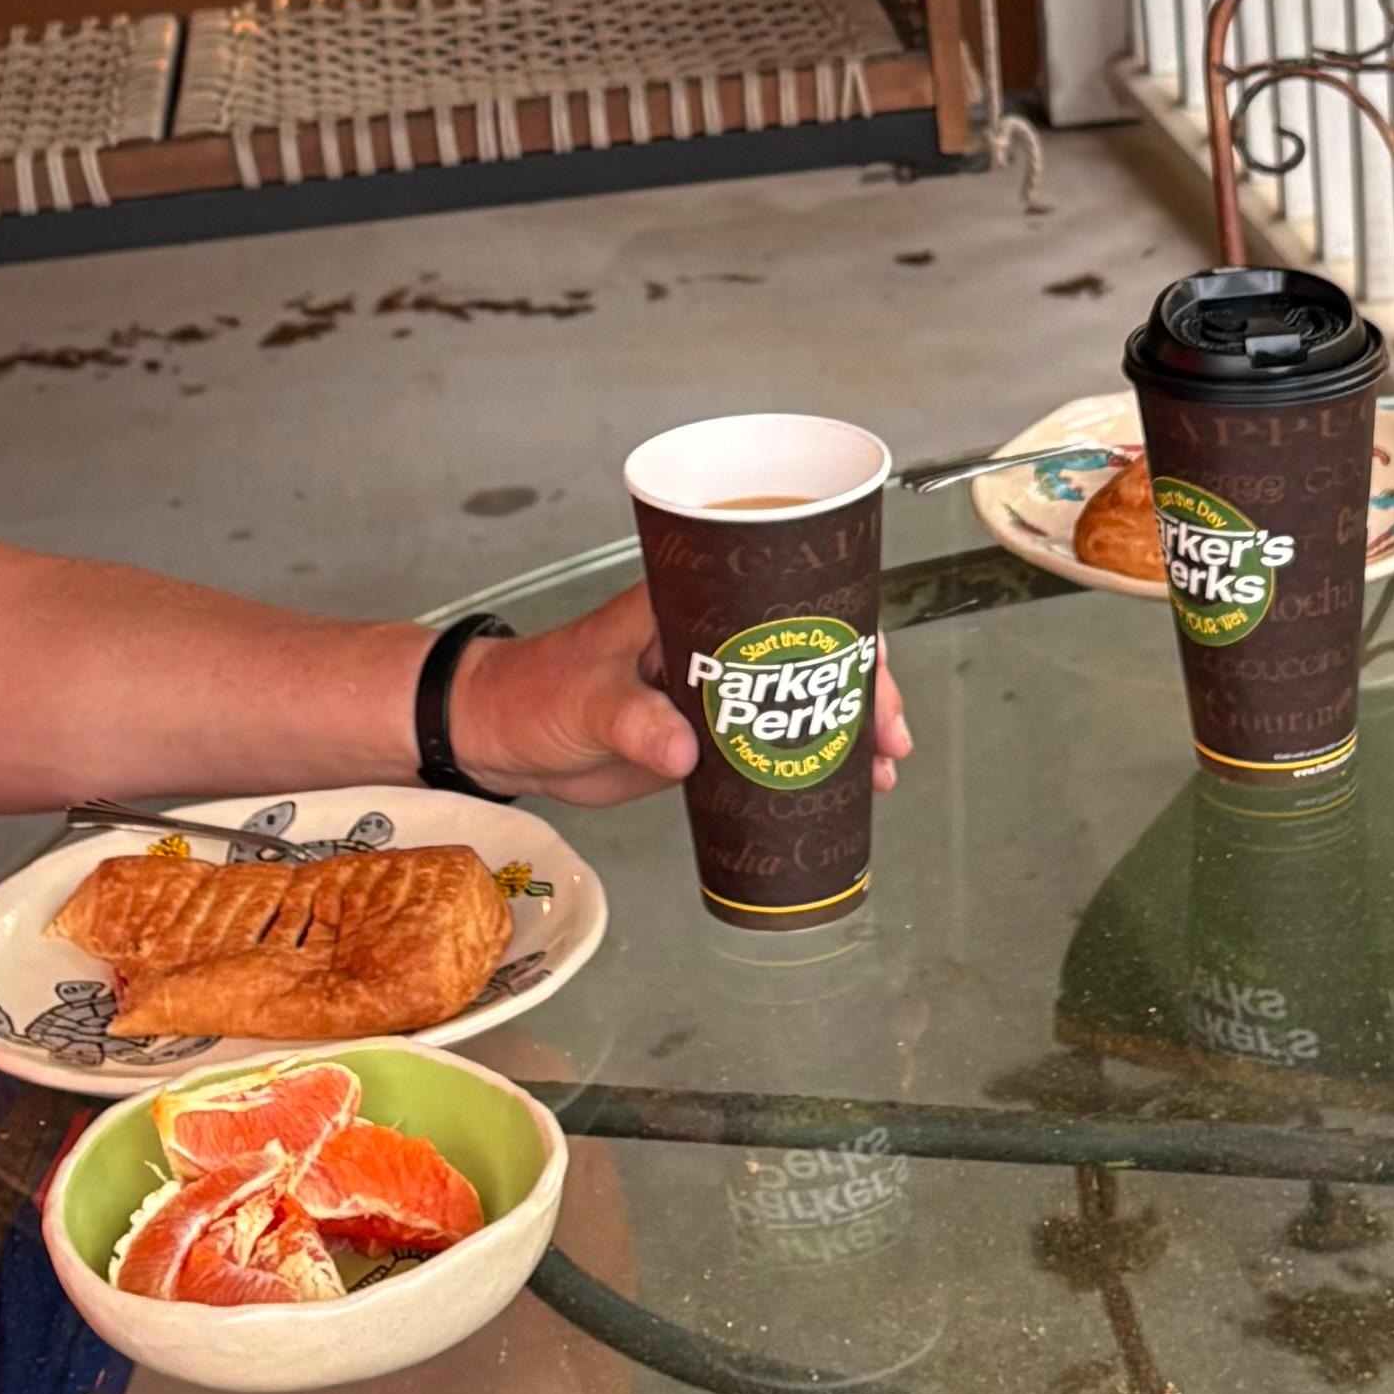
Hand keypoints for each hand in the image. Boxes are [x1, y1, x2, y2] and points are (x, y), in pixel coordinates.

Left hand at [451, 571, 909, 808]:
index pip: (785, 601)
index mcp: (692, 605)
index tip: (870, 670)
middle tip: (891, 737)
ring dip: (844, 733)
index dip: (839, 632)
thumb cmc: (537, 692)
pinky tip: (838, 792)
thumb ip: (633, 721)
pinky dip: (806, 766)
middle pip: (809, 654)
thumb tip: (685, 750)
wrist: (501, 737)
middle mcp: (713, 641)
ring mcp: (713, 692)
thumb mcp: (587, 699)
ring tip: (884, 772)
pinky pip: (769, 746)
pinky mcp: (704, 738)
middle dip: (861, 691)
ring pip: (798, 703)